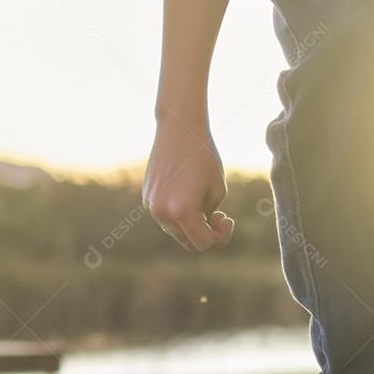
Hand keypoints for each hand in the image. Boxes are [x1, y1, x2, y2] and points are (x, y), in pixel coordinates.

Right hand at [142, 120, 233, 250]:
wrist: (179, 129)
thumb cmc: (204, 157)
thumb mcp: (218, 191)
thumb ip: (209, 217)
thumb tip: (200, 229)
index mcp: (182, 211)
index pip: (203, 244)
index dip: (220, 238)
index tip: (226, 218)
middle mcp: (162, 213)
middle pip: (188, 243)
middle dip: (207, 236)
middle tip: (219, 217)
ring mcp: (151, 206)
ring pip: (176, 231)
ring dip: (193, 225)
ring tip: (204, 202)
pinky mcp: (147, 197)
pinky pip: (166, 217)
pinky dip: (180, 214)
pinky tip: (188, 194)